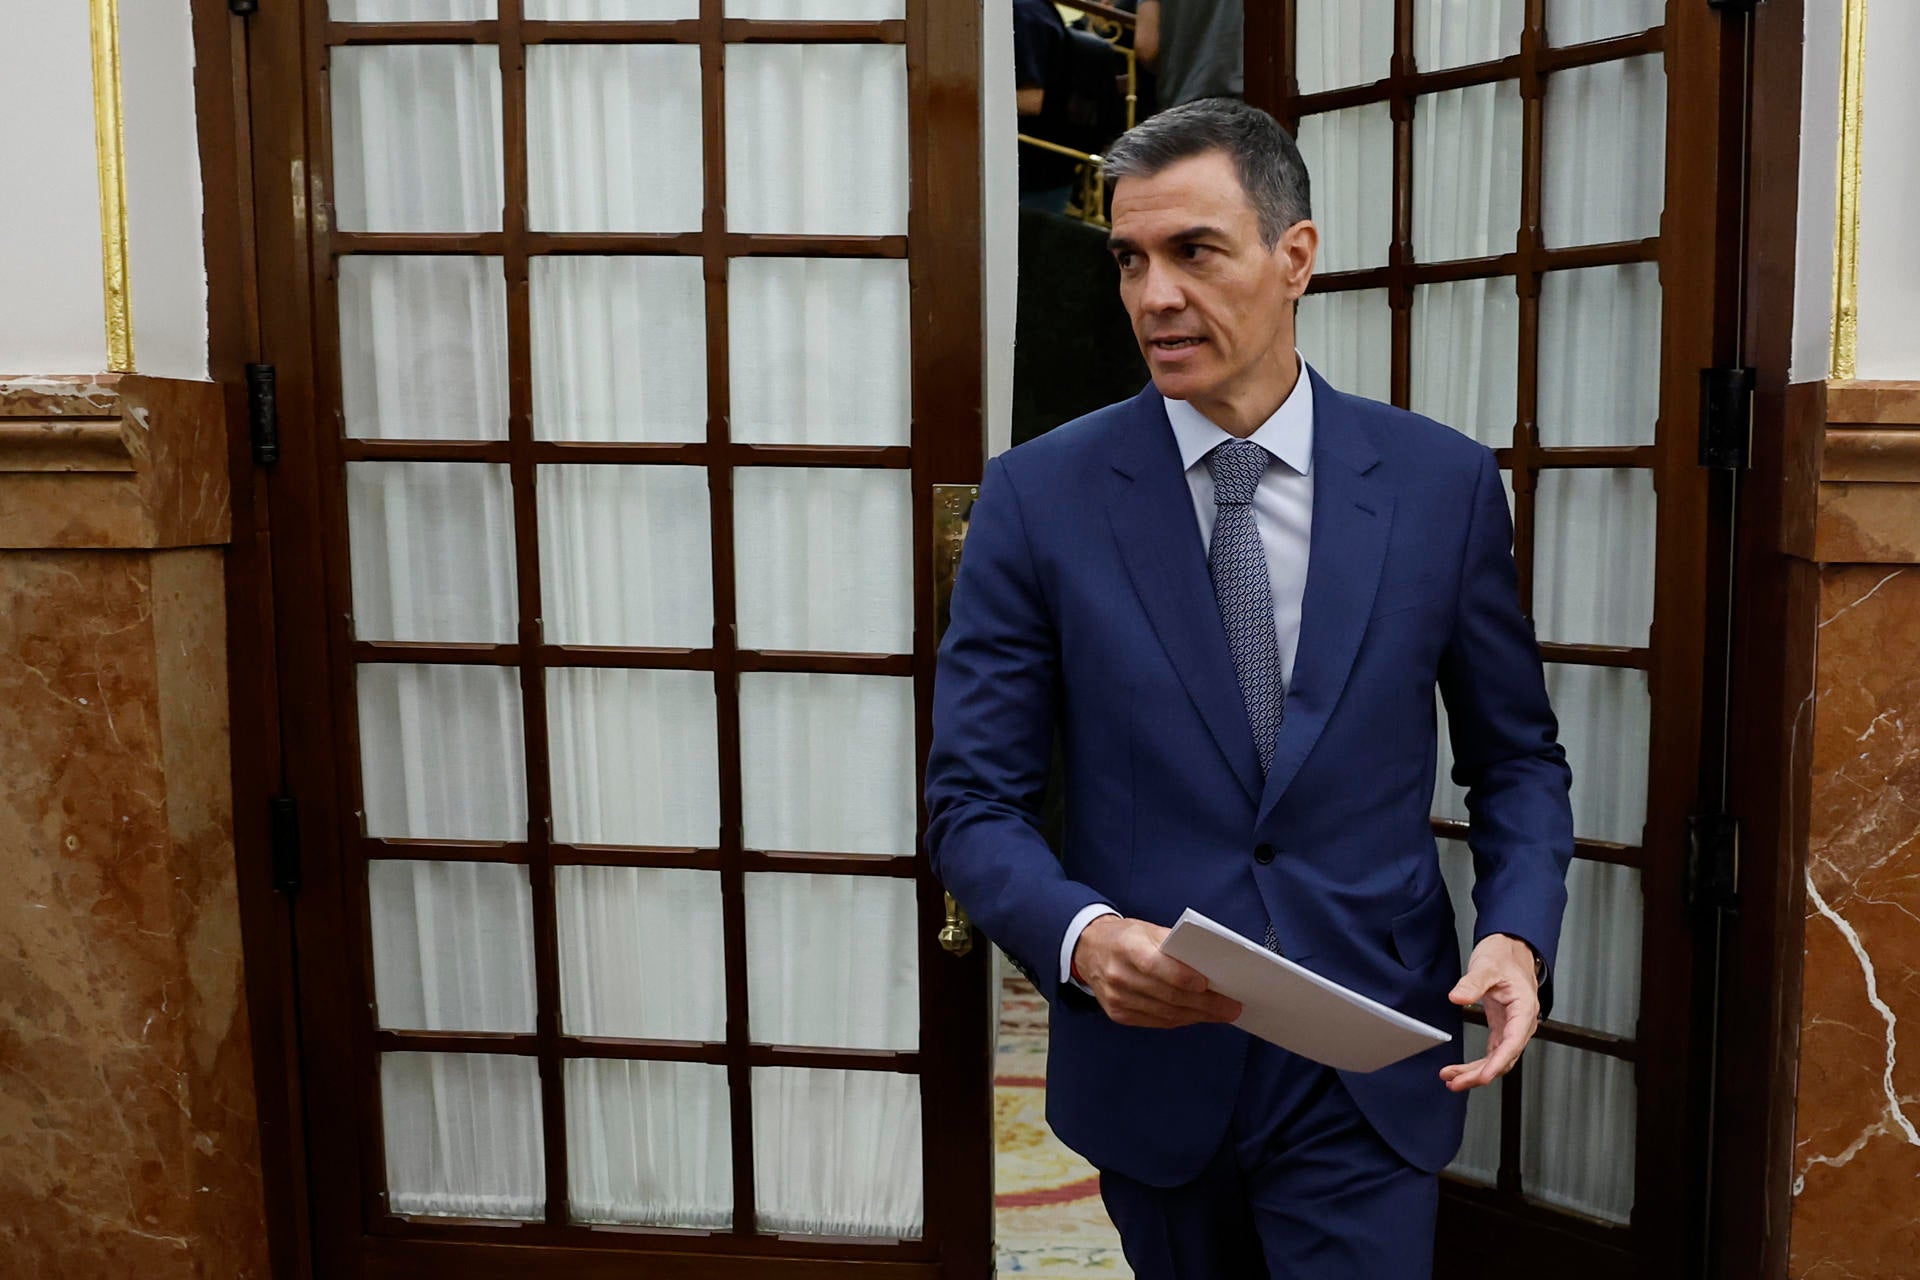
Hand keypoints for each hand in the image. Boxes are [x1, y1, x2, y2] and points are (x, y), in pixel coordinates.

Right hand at [1072, 915, 1242, 1027]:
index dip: (1182, 977)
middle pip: (1167, 995)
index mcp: (1126, 947)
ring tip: (1222, 1013)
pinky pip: (1157, 1021)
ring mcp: (1117, 999)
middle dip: (1204, 1003)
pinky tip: (1198, 1015)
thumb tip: (1209, 963)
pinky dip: (1181, 1019)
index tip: (1208, 984)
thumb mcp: (1147, 928)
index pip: (1155, 965)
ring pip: (1165, 1013)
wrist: (1089, 950)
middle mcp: (1118, 975)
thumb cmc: (1125, 937)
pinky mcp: (1118, 1014)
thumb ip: (1174, 944)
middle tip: (1231, 1007)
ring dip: (1198, 1015)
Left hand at [1440, 935, 1540, 1092]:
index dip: (1498, 1063)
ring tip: (1451, 1079)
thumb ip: (1472, 983)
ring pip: (1497, 1059)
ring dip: (1476, 1072)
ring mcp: (1512, 1026)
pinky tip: (1461, 1071)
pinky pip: (1492, 1052)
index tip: (1484, 1076)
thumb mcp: (1486, 966)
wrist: (1509, 948)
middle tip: (1455, 1082)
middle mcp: (1521, 1022)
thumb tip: (1457, 997)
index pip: (1513, 1042)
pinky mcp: (1502, 1027)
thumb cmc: (1503, 956)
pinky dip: (1478, 1063)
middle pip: (1504, 1057)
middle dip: (1480, 1074)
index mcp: (1524, 1009)